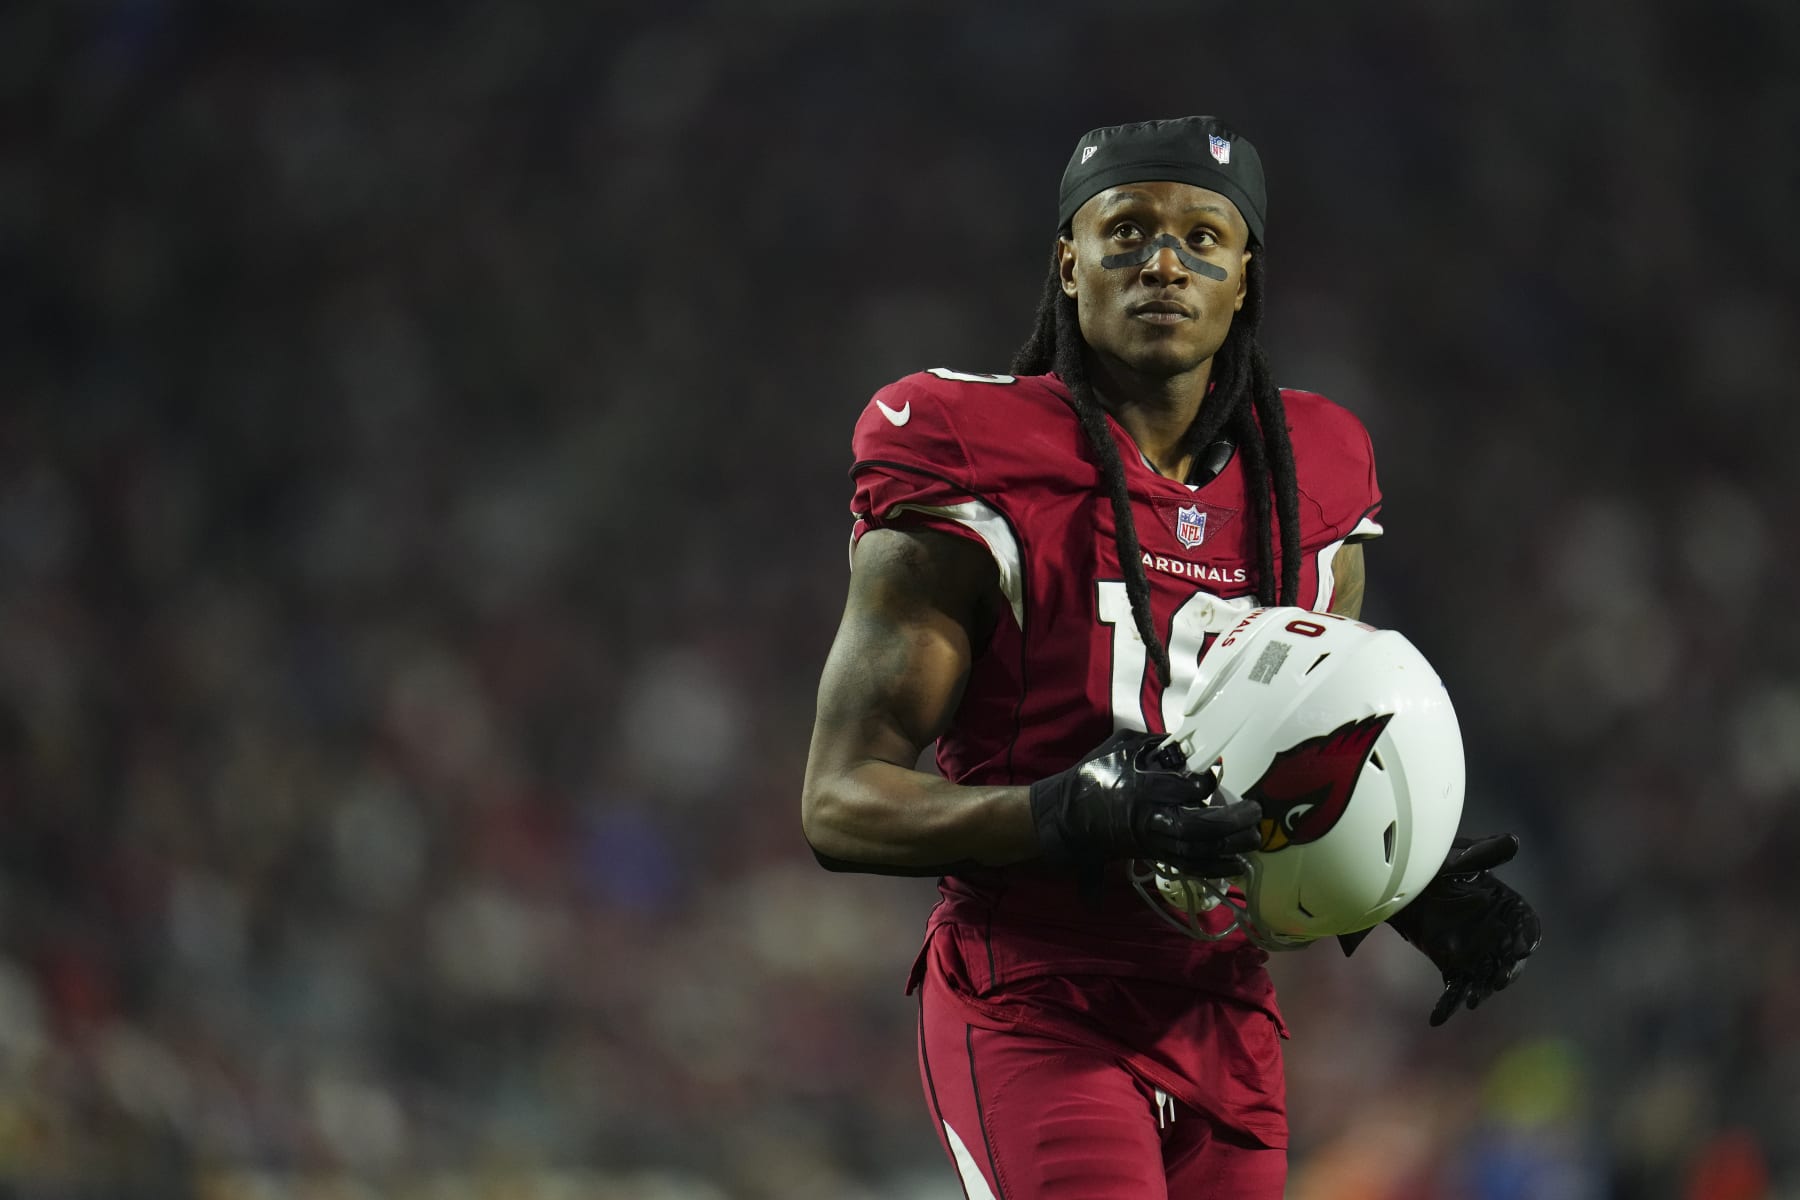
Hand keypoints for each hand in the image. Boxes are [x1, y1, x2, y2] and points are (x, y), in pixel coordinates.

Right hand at [1029, 730, 1262, 878]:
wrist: (1066, 817)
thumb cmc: (1093, 776)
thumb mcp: (1118, 746)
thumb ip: (1152, 742)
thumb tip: (1184, 740)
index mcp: (1140, 789)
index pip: (1181, 789)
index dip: (1204, 783)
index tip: (1215, 774)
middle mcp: (1149, 820)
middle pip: (1195, 829)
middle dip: (1229, 823)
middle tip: (1254, 811)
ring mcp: (1152, 842)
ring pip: (1195, 852)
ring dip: (1228, 848)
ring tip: (1253, 839)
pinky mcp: (1154, 855)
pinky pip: (1188, 866)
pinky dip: (1214, 868)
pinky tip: (1236, 865)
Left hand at [1387, 833, 1542, 1025]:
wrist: (1406, 885)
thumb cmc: (1438, 867)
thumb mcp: (1459, 858)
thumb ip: (1484, 854)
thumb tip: (1513, 841)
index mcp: (1508, 907)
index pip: (1528, 926)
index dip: (1527, 937)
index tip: (1523, 945)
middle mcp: (1498, 934)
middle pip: (1511, 957)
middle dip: (1508, 969)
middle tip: (1501, 978)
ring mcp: (1478, 953)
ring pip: (1486, 976)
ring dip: (1482, 989)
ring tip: (1473, 999)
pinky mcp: (1454, 966)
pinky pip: (1456, 988)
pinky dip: (1449, 1003)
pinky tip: (1438, 1017)